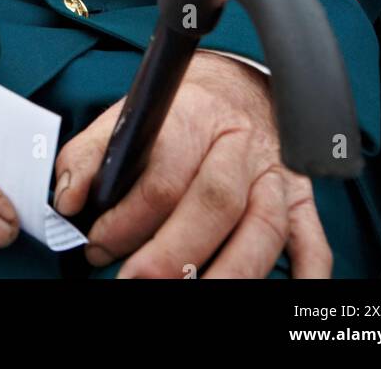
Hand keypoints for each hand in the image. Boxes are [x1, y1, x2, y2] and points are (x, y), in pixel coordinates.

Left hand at [53, 52, 330, 278]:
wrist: (239, 84)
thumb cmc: (182, 110)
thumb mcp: (132, 113)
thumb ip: (93, 153)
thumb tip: (66, 198)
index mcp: (195, 115)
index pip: (164, 173)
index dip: (126, 218)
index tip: (97, 244)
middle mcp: (241, 144)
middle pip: (214, 204)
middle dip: (171, 254)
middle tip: (133, 281)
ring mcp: (274, 174)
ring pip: (262, 229)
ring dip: (227, 273)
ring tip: (188, 297)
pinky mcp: (300, 201)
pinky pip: (314, 243)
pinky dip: (307, 277)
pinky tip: (288, 297)